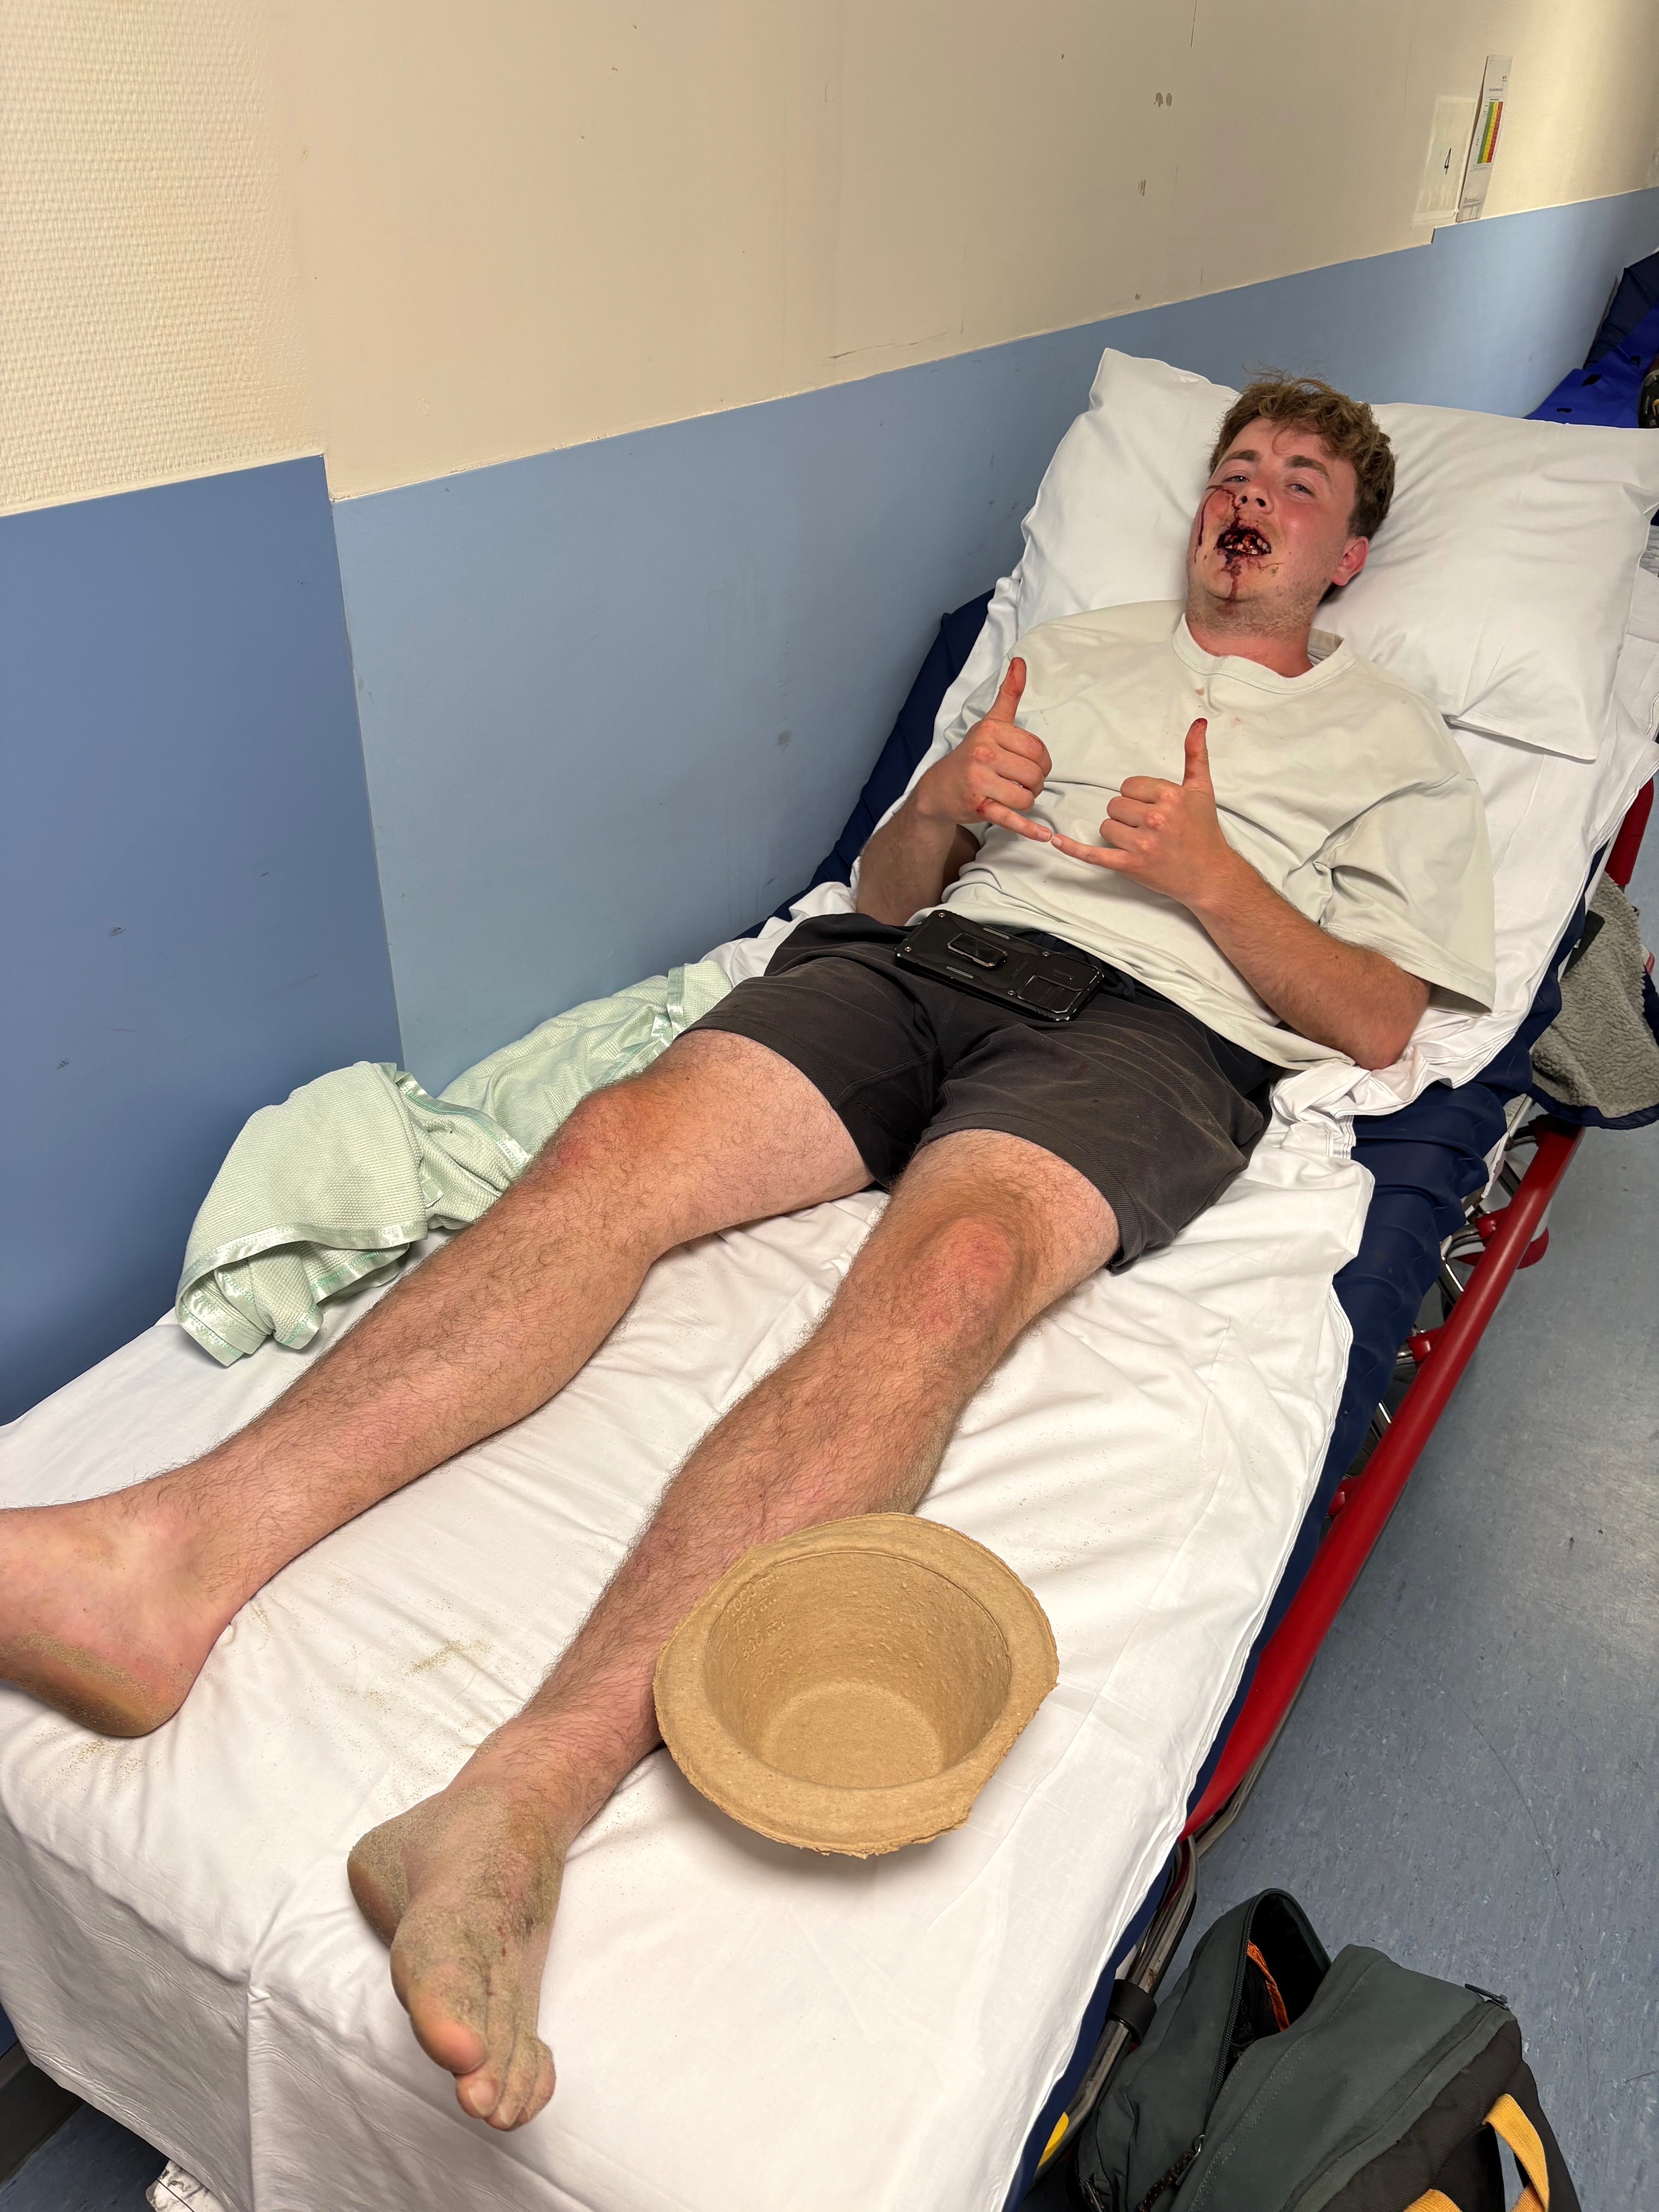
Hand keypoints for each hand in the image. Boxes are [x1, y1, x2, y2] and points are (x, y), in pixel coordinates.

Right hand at [913, 659, 1053, 837]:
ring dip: (1026, 801)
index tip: (1028, 766)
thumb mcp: (990, 723)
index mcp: (991, 731)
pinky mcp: (977, 806)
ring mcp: (979, 781)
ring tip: (1011, 796)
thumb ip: (1008, 694)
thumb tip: (1019, 661)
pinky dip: (1028, 829)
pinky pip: (1010, 818)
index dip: (1041, 763)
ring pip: (1026, 797)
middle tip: (1019, 783)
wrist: (938, 790)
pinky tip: (1042, 835)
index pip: (1038, 750)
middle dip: (1034, 784)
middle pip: (1034, 775)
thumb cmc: (971, 756)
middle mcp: (983, 754)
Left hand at [1050, 718, 1238, 908]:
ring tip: (1142, 841)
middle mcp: (1155, 818)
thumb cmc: (1204, 832)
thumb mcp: (1202, 789)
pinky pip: (1094, 854)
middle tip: (1151, 827)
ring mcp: (1141, 844)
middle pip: (1114, 805)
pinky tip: (1056, 841)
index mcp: (1169, 796)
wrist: (1210, 875)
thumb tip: (1198, 722)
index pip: (1128, 786)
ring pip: (1105, 826)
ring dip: (1118, 832)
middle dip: (1128, 814)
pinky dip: (1074, 849)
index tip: (1155, 808)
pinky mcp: (1130, 866)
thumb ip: (1196, 754)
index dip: (1139, 796)